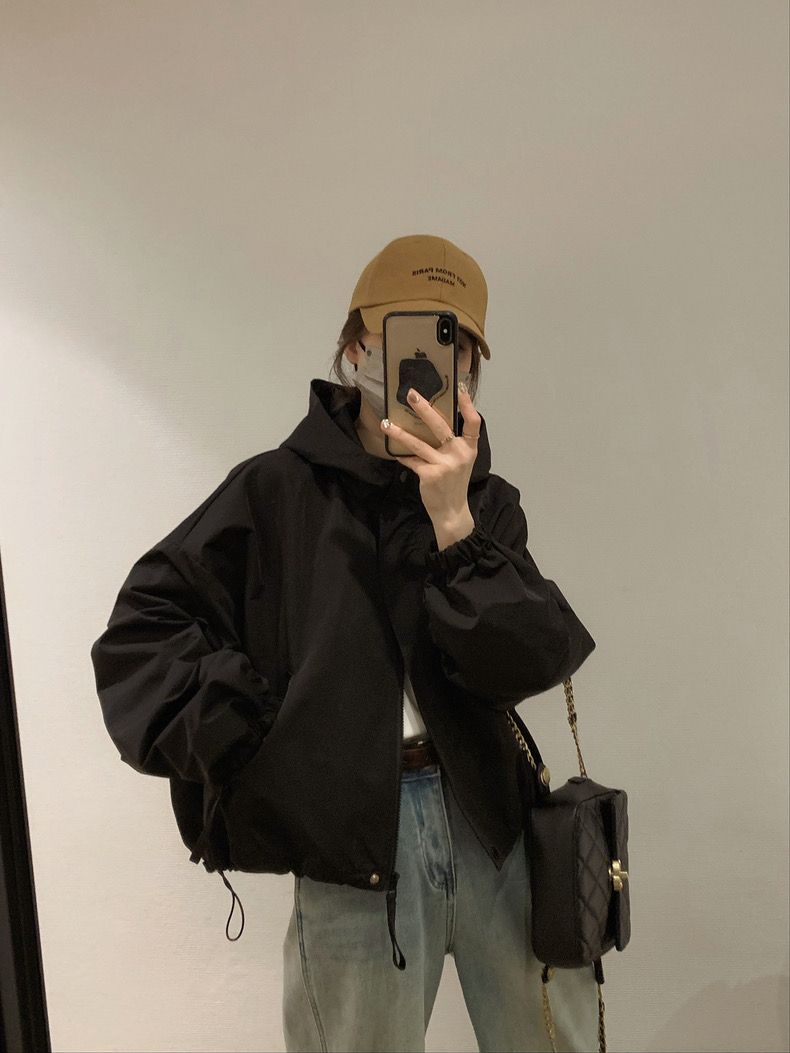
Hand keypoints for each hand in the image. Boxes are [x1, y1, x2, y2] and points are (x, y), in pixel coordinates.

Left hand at [380, 383, 480, 530]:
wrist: (451, 511)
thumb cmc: (454, 483)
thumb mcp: (461, 461)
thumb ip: (452, 444)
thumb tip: (430, 421)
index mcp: (469, 448)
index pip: (473, 422)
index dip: (468, 405)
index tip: (459, 388)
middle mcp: (458, 454)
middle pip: (440, 426)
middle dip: (424, 408)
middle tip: (411, 394)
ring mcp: (444, 464)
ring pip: (418, 443)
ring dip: (399, 432)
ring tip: (386, 423)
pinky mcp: (429, 474)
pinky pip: (411, 460)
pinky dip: (402, 456)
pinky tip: (394, 452)